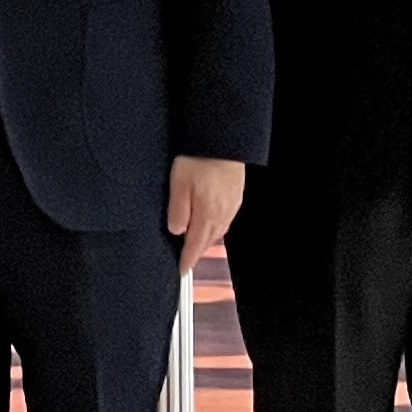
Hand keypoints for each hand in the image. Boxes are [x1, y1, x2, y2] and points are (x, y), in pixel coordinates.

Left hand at [165, 154, 244, 273]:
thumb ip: (177, 211)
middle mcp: (222, 214)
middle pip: (208, 241)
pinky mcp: (236, 196)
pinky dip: (215, 225)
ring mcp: (232, 206)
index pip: (196, 246)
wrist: (224, 141)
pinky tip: (209, 220)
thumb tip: (176, 231)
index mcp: (207, 215)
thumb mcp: (178, 185)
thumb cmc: (199, 160)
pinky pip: (225, 219)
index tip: (182, 270)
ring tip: (195, 241)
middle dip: (197, 251)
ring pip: (218, 231)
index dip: (188, 260)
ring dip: (206, 238)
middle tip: (186, 257)